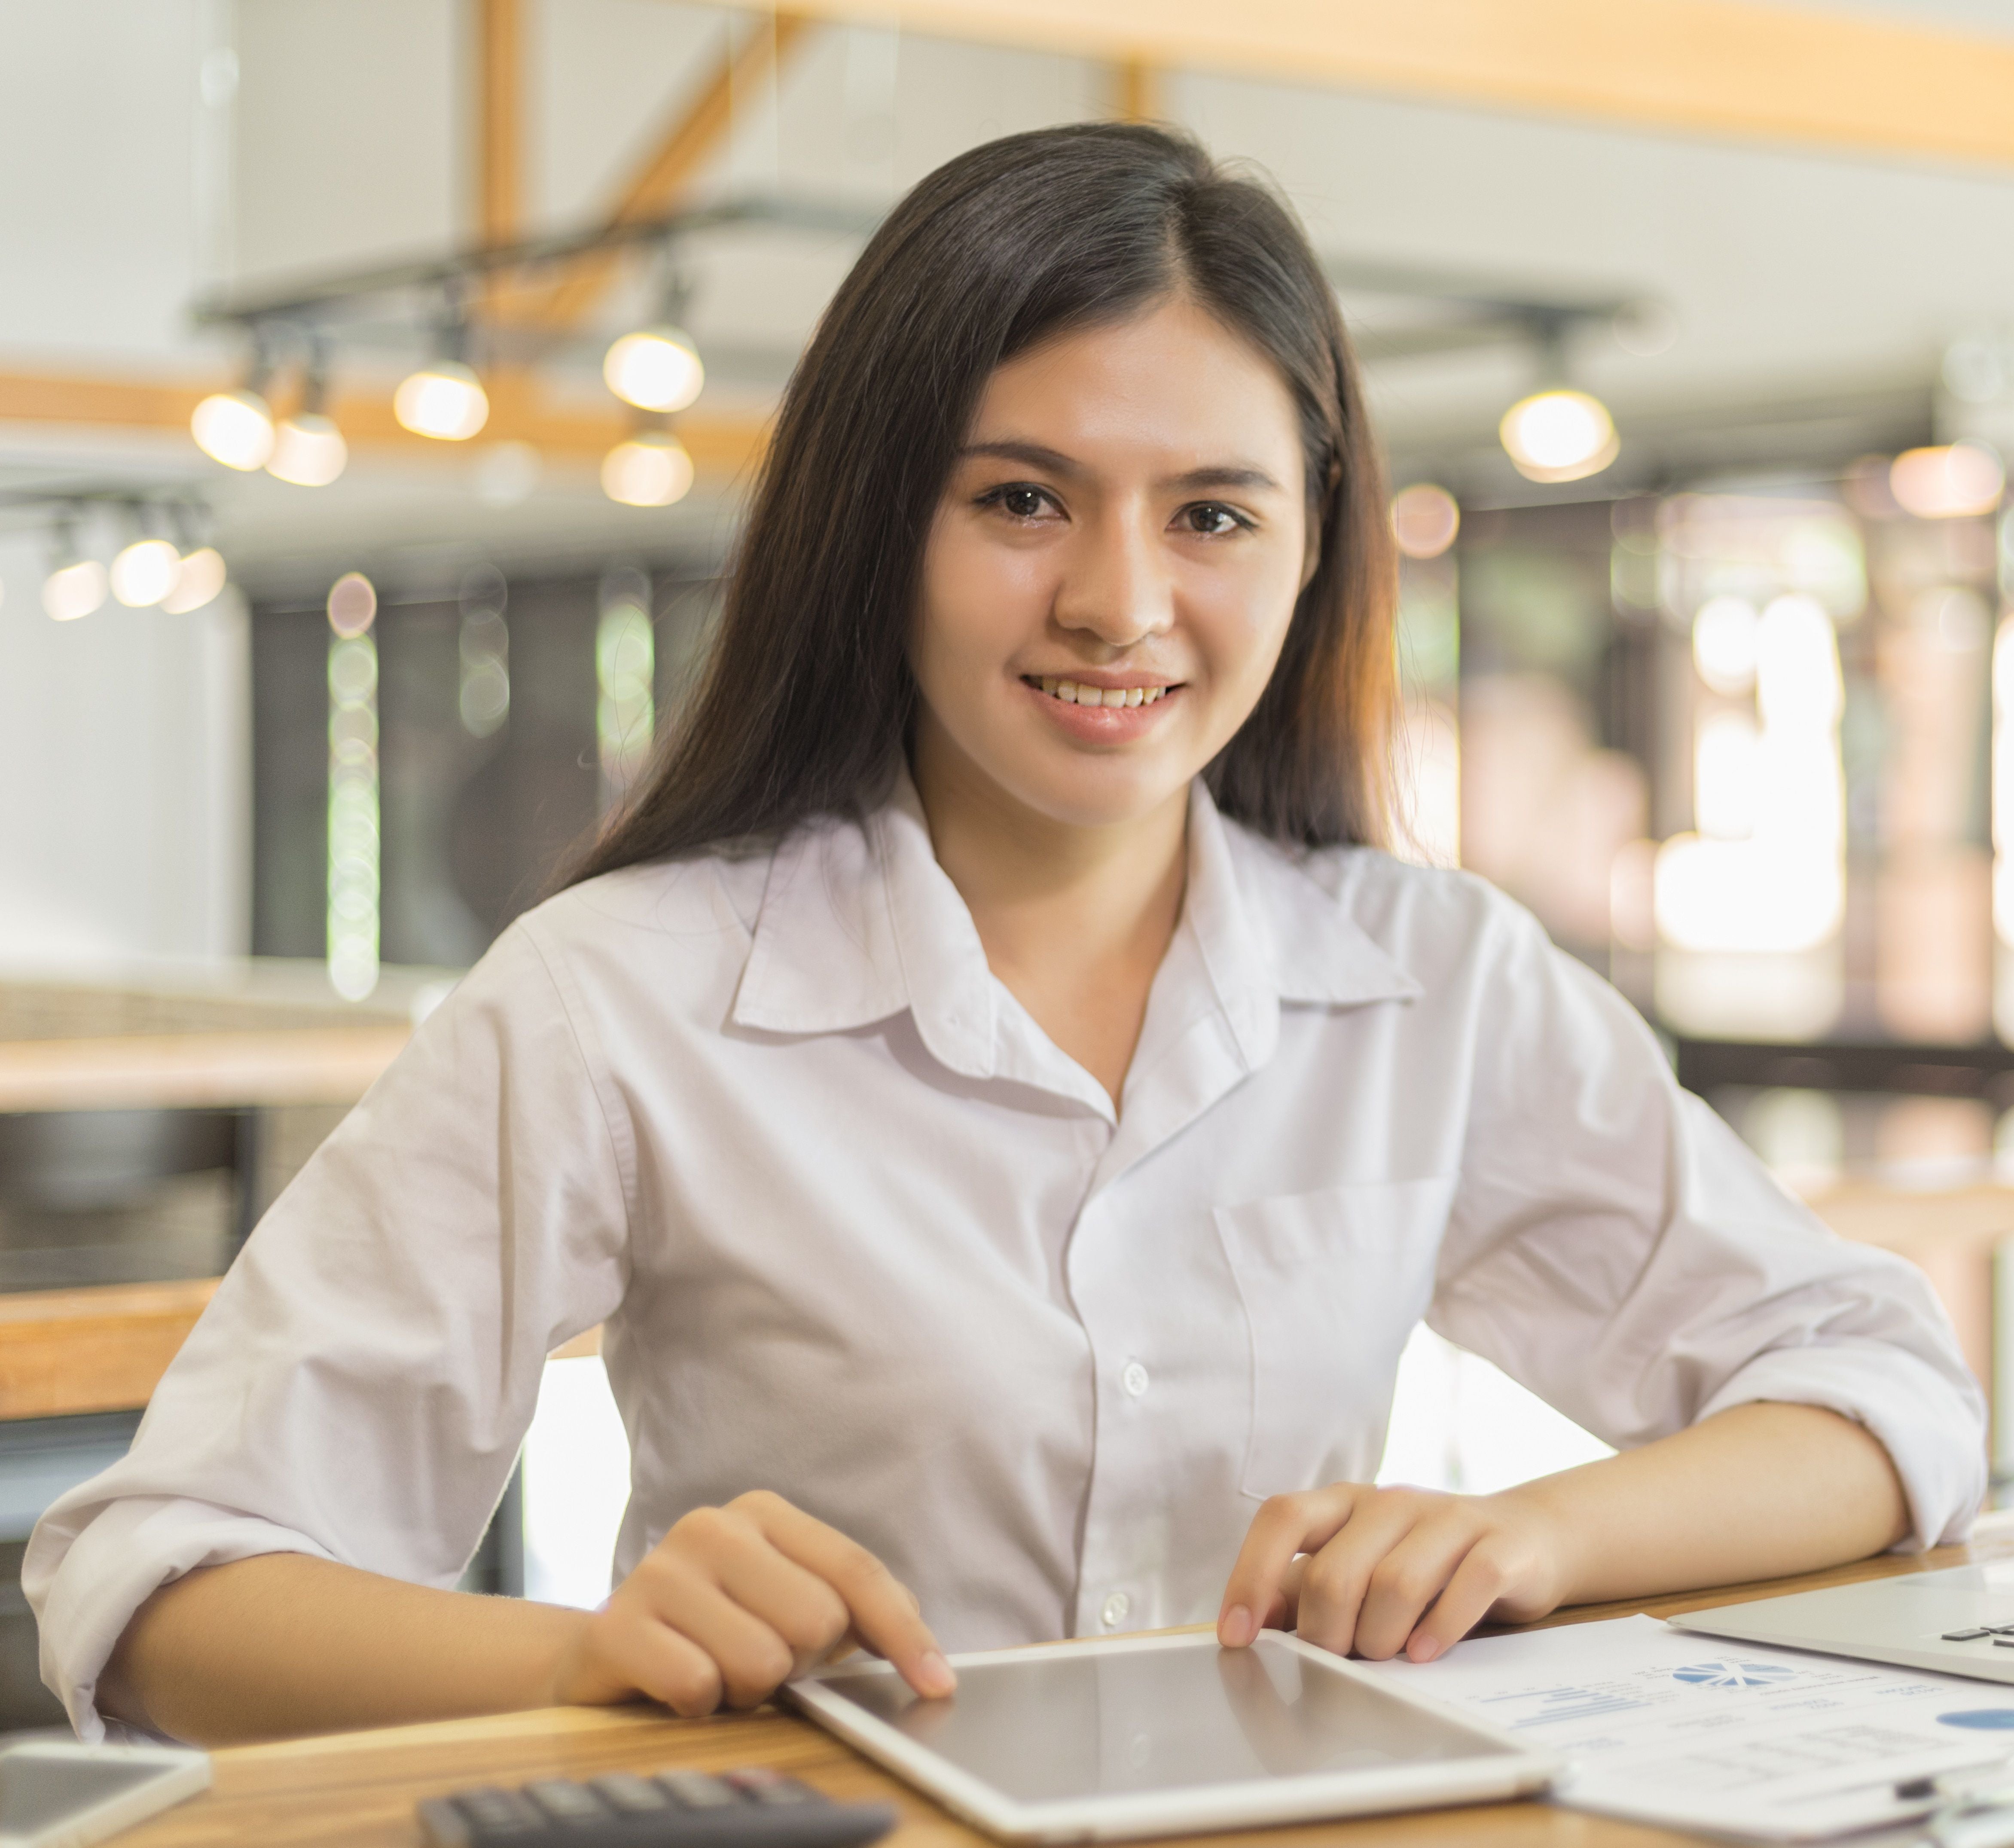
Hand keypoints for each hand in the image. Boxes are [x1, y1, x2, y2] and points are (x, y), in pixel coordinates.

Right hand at [549, 1489, 955, 1714]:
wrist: (607, 1650)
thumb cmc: (717, 1629)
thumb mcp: (788, 1605)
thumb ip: (856, 1609)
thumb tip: (923, 1647)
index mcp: (764, 1513)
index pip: (856, 1571)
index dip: (903, 1633)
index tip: (938, 1684)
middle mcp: (713, 1525)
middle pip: (816, 1621)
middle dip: (798, 1662)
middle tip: (759, 1656)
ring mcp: (661, 1569)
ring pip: (763, 1661)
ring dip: (748, 1689)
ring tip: (718, 1669)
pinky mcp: (618, 1625)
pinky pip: (700, 1687)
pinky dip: (700, 1703)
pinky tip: (679, 1685)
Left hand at [1216, 1482, 1570, 1663]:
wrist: (1524, 1539)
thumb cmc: (1423, 1563)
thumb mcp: (1358, 1568)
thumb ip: (1303, 1590)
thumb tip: (1250, 1628)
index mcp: (1344, 1503)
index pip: (1282, 1519)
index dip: (1251, 1574)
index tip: (1238, 1635)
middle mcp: (1389, 1502)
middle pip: (1334, 1572)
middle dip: (1326, 1633)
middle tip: (1338, 1660)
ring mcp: (1447, 1518)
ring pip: (1395, 1584)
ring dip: (1381, 1639)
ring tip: (1387, 1656)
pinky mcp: (1498, 1545)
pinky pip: (1466, 1587)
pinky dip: (1440, 1628)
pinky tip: (1425, 1652)